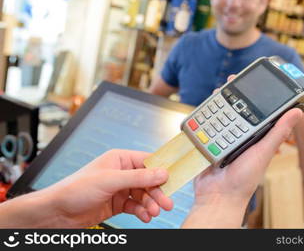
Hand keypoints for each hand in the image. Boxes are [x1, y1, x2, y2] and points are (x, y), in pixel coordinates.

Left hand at [44, 149, 172, 227]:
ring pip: (143, 195)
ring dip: (150, 203)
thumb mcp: (110, 180)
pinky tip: (144, 217)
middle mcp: (121, 173)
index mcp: (119, 159)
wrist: (57, 212)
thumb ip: (138, 178)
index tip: (174, 178)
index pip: (147, 161)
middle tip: (166, 203)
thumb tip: (161, 173)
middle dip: (157, 192)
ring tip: (153, 212)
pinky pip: (135, 206)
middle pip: (148, 181)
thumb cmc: (75, 189)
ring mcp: (119, 189)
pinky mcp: (117, 204)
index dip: (161, 170)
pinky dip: (141, 211)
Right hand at [182, 74, 302, 227]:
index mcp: (256, 137)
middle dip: (233, 95)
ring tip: (217, 92)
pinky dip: (205, 117)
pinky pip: (206, 126)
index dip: (257, 96)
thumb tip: (297, 112)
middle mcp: (240, 136)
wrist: (218, 195)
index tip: (254, 82)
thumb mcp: (264, 151)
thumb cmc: (244, 179)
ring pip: (221, 116)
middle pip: (237, 110)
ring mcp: (223, 139)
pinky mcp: (209, 143)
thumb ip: (278, 131)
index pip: (258, 112)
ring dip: (218, 103)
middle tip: (231, 81)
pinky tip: (204, 108)